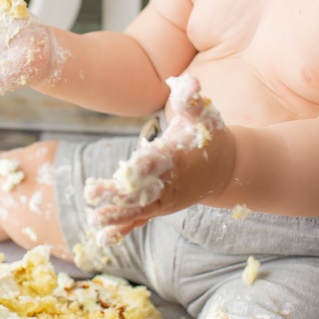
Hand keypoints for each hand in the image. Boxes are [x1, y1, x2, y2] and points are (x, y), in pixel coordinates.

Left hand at [83, 74, 231, 245]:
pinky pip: (140, 220)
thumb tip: (189, 81)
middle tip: (91, 193)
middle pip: (143, 190)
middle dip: (118, 193)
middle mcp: (170, 182)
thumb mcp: (205, 115)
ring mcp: (164, 199)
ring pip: (138, 209)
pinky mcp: (159, 207)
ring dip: (116, 215)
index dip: (143, 167)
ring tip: (93, 221)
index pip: (159, 162)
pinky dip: (123, 229)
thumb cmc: (210, 136)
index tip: (126, 171)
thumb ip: (192, 100)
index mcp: (177, 157)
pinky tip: (102, 236)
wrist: (227, 169)